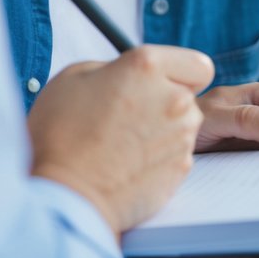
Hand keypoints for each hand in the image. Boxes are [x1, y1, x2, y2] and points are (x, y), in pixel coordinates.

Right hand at [28, 45, 213, 235]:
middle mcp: (173, 98)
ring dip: (166, 130)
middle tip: (132, 115)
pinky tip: (130, 164)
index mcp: (147, 66)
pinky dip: (161, 158)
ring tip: (127, 143)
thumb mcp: (75, 77)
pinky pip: (177, 155)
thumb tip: (129, 76)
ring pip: (185, 126)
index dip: (180, 73)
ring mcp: (180, 136)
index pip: (197, 64)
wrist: (64, 194)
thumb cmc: (61, 134)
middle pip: (189, 95)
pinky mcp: (180, 169)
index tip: (161, 82)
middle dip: (167, 102)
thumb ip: (115, 67)